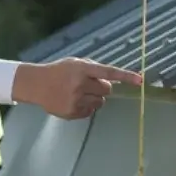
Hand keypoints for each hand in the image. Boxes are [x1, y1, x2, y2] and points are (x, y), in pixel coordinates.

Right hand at [12, 59, 141, 118]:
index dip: (125, 76)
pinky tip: (73, 101)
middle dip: (102, 87)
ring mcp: (76, 99)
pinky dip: (86, 107)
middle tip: (89, 85)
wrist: (36, 84)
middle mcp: (80, 84)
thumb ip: (92, 68)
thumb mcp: (74, 63)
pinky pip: (91, 111)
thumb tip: (110, 79)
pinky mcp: (73, 112)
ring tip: (79, 93)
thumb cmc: (58, 72)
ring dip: (95, 98)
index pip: (108, 72)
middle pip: (107, 89)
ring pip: (100, 102)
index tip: (139, 80)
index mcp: (82, 69)